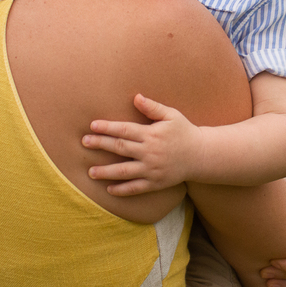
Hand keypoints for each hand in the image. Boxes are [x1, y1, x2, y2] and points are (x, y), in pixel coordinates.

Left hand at [83, 94, 205, 196]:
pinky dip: (122, 189)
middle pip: (120, 148)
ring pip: (124, 171)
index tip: (92, 126)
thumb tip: (136, 97)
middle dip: (101, 144)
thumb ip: (152, 107)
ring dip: (106, 172)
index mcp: (151, 134)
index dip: (107, 128)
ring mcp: (152, 169)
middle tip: (84, 142)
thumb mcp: (171, 115)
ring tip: (90, 172)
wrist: (201, 155)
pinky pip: (136, 188)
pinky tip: (108, 189)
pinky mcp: (156, 183)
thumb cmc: (184, 132)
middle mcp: (149, 152)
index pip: (125, 130)